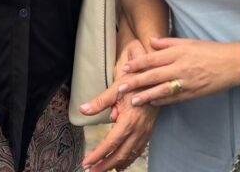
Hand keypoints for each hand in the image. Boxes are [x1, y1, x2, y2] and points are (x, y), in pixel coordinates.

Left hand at [80, 40, 155, 169]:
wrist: (156, 76)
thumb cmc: (135, 81)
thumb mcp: (116, 88)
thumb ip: (99, 102)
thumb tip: (83, 109)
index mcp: (129, 120)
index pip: (110, 143)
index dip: (98, 155)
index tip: (87, 163)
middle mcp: (139, 129)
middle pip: (120, 154)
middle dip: (105, 165)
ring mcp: (145, 131)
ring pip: (131, 154)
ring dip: (117, 164)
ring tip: (104, 170)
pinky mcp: (149, 130)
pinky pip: (139, 150)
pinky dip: (129, 159)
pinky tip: (122, 163)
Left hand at [120, 38, 239, 106]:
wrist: (233, 64)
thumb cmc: (211, 50)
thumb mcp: (189, 42)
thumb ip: (168, 43)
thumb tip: (150, 41)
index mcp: (179, 52)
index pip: (153, 58)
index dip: (138, 63)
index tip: (125, 67)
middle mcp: (181, 67)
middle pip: (153, 75)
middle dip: (135, 82)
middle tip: (121, 87)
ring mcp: (187, 82)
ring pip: (161, 90)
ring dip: (145, 96)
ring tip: (132, 100)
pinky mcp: (193, 93)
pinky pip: (174, 98)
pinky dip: (161, 101)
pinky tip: (151, 104)